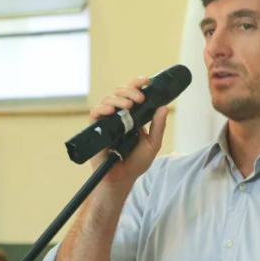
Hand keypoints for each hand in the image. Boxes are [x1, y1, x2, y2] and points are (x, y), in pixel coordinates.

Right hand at [88, 76, 169, 191]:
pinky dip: (102, 109)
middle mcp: (119, 115)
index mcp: (132, 115)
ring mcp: (107, 121)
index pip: (133, 94)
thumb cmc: (136, 163)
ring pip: (108, 99)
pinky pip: (95, 113)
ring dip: (118, 98)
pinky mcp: (96, 130)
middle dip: (130, 90)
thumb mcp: (153, 144)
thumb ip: (158, 126)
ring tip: (128, 106)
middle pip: (120, 92)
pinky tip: (111, 111)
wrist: (122, 178)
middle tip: (140, 98)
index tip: (147, 81)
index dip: (137, 84)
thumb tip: (164, 107)